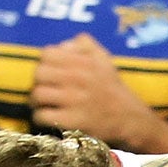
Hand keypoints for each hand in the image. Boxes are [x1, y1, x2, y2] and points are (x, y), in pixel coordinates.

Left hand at [30, 35, 155, 145]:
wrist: (130, 119)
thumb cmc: (112, 89)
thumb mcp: (105, 60)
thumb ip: (85, 45)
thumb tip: (62, 45)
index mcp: (84, 62)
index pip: (47, 53)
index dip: (45, 62)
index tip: (49, 72)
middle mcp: (78, 79)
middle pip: (39, 73)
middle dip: (38, 82)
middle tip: (44, 89)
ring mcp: (74, 100)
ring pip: (38, 94)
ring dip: (37, 101)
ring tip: (44, 104)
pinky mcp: (72, 121)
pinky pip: (42, 115)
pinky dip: (40, 117)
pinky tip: (48, 117)